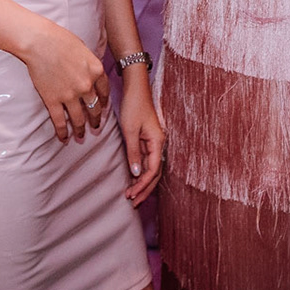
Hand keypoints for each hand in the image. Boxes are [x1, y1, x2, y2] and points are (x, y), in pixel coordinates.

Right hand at [19, 20, 107, 142]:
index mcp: (96, 71)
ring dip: (80, 129)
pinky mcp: (53, 100)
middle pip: (94, 108)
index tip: (102, 108)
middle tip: (95, 126)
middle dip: (95, 119)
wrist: (39, 42)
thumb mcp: (83, 49)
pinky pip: (60, 121)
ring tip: (81, 136)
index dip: (104, 102)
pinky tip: (64, 138)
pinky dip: (62, 132)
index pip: (105, 92)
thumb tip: (90, 71)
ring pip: (79, 118)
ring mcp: (70, 95)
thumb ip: (89, 64)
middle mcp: (86, 86)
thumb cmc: (60, 39)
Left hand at [118, 76, 163, 205]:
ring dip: (142, 182)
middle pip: (155, 173)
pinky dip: (140, 171)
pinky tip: (133, 179)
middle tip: (133, 202)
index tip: (131, 195)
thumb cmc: (134, 105)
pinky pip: (146, 160)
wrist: (136, 87)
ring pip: (151, 168)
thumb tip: (136, 174)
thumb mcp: (130, 130)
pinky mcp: (147, 139)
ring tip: (132, 195)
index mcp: (158, 142)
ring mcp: (154, 142)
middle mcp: (159, 144)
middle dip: (144, 189)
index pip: (153, 171)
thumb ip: (133, 153)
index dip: (142, 185)